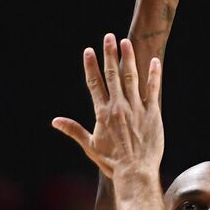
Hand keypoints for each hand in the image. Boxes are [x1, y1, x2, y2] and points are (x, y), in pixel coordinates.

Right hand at [52, 35, 162, 178]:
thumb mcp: (90, 146)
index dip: (91, 66)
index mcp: (103, 113)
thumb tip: (55, 121)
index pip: (94, 84)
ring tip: (126, 42)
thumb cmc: (112, 162)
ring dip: (129, 58)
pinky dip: (154, 75)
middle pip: (112, 75)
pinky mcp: (152, 113)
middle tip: (108, 37)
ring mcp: (136, 109)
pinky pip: (153, 90)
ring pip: (131, 78)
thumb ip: (73, 130)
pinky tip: (154, 61)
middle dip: (110, 54)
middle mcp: (118, 107)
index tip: (88, 51)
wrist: (135, 172)